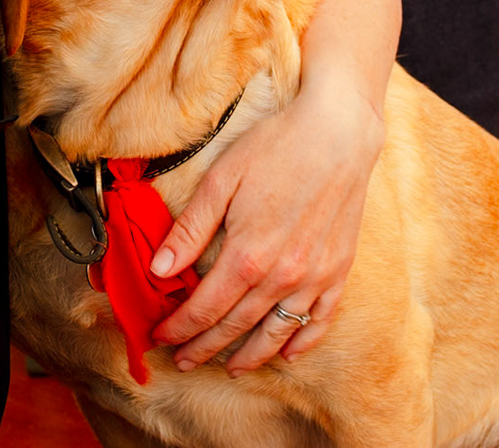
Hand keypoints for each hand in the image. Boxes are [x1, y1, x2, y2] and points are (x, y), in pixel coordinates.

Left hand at [150, 73, 384, 373]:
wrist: (339, 132)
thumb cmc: (277, 148)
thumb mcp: (222, 180)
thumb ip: (191, 229)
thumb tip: (159, 268)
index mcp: (247, 256)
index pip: (204, 309)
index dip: (179, 328)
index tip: (161, 336)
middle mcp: (282, 277)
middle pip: (236, 327)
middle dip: (204, 348)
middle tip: (182, 360)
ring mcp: (314, 278)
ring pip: (277, 333)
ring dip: (250, 356)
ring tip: (231, 366)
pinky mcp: (339, 271)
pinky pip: (320, 320)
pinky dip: (302, 342)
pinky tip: (288, 352)